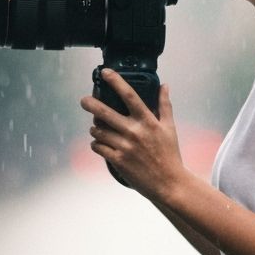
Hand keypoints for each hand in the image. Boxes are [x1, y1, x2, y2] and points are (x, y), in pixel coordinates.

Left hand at [79, 69, 184, 200]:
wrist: (169, 183)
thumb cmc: (170, 155)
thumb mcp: (170, 128)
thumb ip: (165, 105)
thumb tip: (165, 85)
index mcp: (147, 121)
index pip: (129, 95)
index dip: (116, 81)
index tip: (106, 72)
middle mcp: (134, 132)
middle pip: (105, 113)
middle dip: (90, 104)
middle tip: (84, 100)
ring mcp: (125, 147)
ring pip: (98, 131)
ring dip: (94, 128)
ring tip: (97, 128)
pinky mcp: (118, 161)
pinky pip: (98, 148)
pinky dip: (96, 144)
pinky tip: (99, 143)